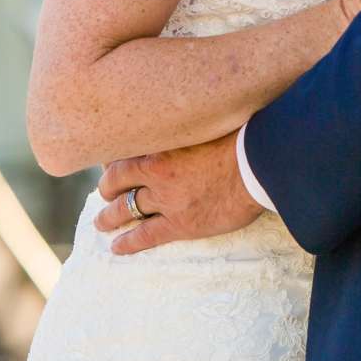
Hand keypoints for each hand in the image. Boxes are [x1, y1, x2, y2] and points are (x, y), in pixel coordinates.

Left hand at [96, 132, 260, 255]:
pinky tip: (117, 247)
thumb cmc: (242, 135)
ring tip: (101, 223)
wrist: (259, 163)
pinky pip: (146, 235)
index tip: (109, 161)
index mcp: (162, 143)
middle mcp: (157, 171)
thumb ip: (190, 123)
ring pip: (126, 209)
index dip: (114, 158)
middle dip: (107, 188)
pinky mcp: (180, 223)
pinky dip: (128, 242)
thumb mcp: (208, 120)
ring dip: (110, 217)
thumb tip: (191, 112)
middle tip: (103, 191)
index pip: (125, 151)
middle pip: (118, 180)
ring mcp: (166, 199)